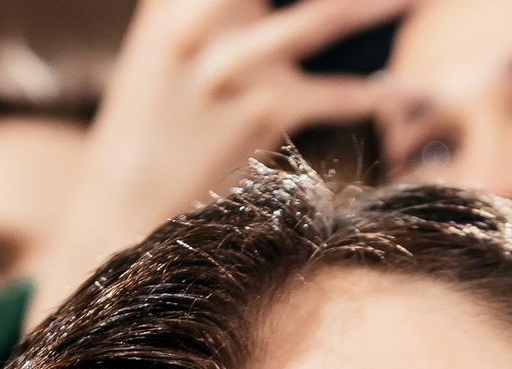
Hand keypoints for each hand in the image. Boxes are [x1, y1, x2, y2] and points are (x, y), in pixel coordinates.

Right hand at [24, 0, 413, 322]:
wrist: (119, 205)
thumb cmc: (148, 122)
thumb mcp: (163, 47)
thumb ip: (211, 13)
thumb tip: (257, 6)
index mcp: (169, 1)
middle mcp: (196, 24)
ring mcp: (230, 70)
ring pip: (319, 19)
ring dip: (374, 5)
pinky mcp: (259, 116)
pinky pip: (332, 96)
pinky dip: (369, 93)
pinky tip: (391, 90)